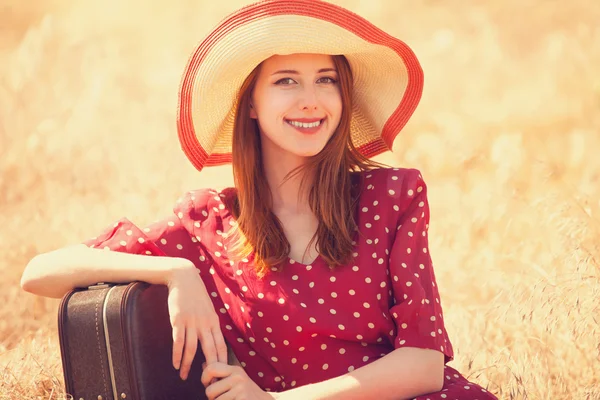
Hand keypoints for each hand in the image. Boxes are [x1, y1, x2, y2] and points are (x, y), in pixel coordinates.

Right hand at [166, 264, 227, 379]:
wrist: (184, 278)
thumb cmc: (195, 295)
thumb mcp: (208, 309)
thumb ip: (210, 324)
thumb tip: (213, 339)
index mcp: (214, 321)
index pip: (221, 346)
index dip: (221, 361)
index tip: (220, 373)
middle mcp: (205, 323)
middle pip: (209, 350)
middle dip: (208, 368)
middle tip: (205, 382)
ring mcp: (192, 322)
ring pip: (192, 349)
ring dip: (187, 364)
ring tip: (183, 376)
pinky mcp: (178, 320)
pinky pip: (178, 341)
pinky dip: (177, 354)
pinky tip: (175, 363)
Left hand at [202, 362, 278, 399]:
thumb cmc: (244, 392)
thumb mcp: (234, 379)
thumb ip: (220, 372)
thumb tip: (203, 364)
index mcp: (235, 370)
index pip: (211, 368)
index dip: (204, 378)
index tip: (207, 384)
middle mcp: (238, 378)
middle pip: (209, 390)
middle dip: (212, 397)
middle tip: (221, 397)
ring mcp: (241, 390)